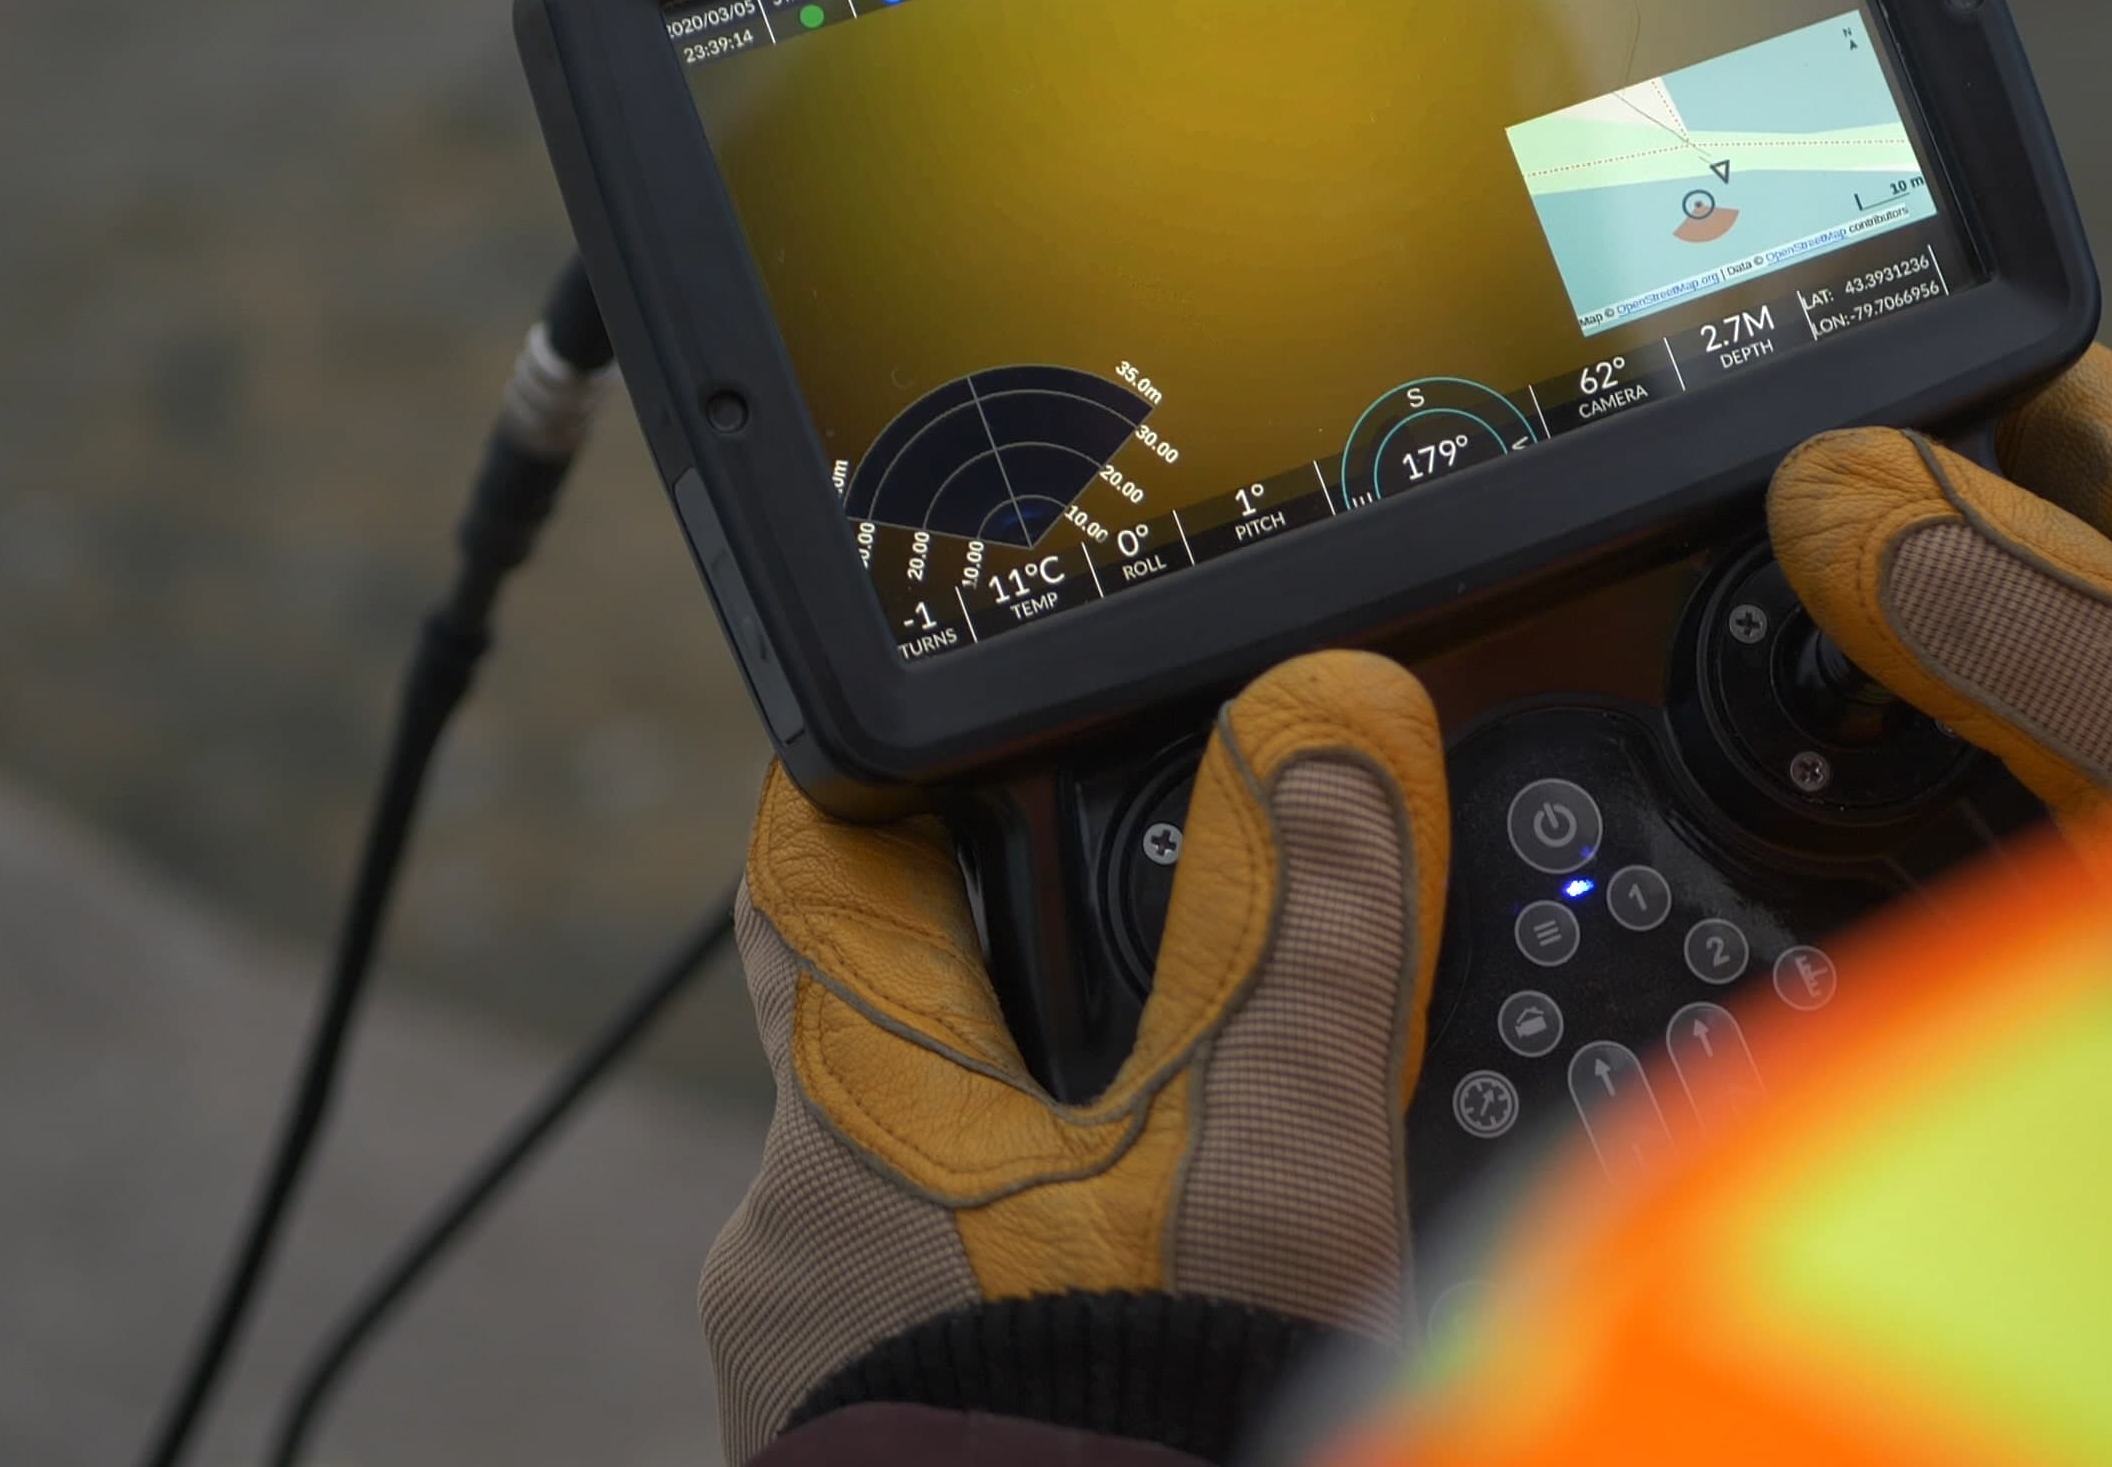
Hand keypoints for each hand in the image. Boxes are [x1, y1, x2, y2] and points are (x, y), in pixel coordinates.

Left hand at [699, 650, 1448, 1463]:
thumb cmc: (1153, 1420)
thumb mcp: (1276, 1146)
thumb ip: (1312, 926)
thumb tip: (1328, 718)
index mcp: (852, 1105)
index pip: (812, 867)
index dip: (886, 798)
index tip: (959, 760)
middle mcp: (783, 1236)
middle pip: (883, 1044)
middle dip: (1015, 1014)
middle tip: (1156, 1000)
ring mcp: (800, 1372)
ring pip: (909, 1198)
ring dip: (1032, 1170)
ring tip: (1190, 1188)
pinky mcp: (856, 1462)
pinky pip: (920, 1329)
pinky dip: (1021, 1294)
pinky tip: (1144, 1320)